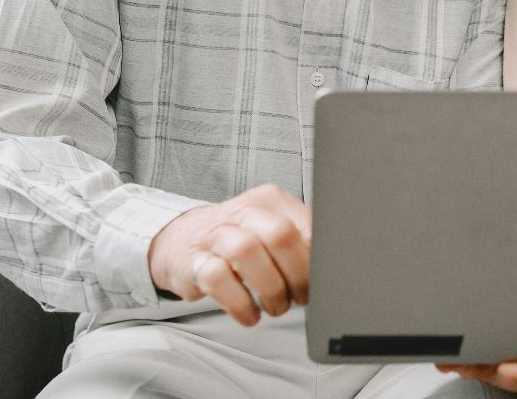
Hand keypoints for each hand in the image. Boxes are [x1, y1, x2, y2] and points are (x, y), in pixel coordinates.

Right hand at [146, 183, 310, 326]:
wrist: (182, 241)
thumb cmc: (240, 241)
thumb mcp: (274, 230)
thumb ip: (303, 242)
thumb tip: (335, 268)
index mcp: (271, 200)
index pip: (305, 223)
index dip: (318, 258)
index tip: (323, 280)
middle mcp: (243, 211)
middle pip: (279, 234)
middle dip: (297, 273)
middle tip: (301, 296)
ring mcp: (215, 234)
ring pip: (246, 251)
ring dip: (269, 288)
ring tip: (276, 306)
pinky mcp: (193, 261)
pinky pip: (217, 279)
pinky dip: (240, 304)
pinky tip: (250, 314)